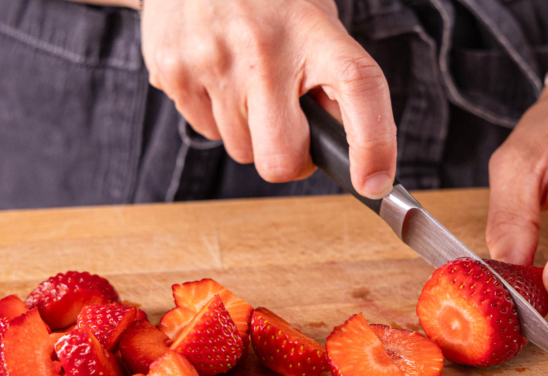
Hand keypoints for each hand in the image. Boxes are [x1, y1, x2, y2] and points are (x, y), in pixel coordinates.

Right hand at [140, 0, 396, 197]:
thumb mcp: (314, 22)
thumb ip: (332, 81)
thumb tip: (343, 147)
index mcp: (313, 30)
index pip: (359, 87)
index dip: (373, 143)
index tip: (375, 182)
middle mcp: (263, 48)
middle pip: (282, 158)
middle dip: (289, 159)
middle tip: (291, 130)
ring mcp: (212, 61)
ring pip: (241, 151)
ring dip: (251, 133)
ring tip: (246, 82)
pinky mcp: (173, 72)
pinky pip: (206, 131)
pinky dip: (217, 116)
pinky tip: (218, 74)